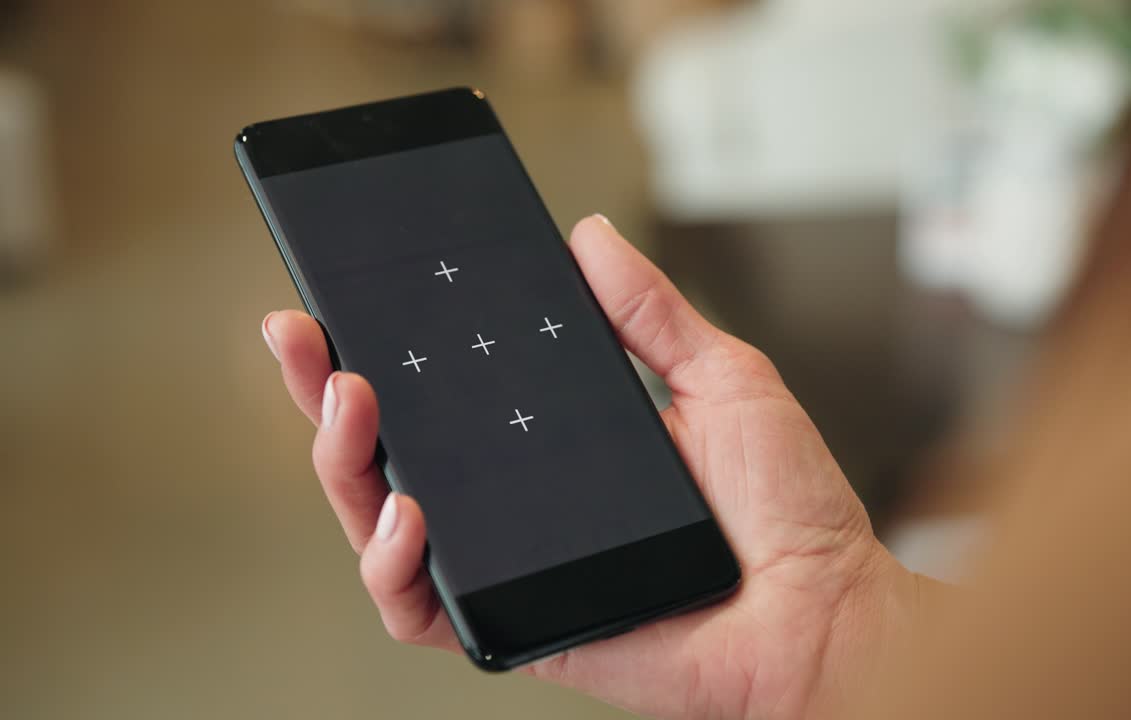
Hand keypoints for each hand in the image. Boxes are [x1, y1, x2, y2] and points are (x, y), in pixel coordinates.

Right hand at [260, 216, 918, 719]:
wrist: (825, 612)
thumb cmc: (787, 510)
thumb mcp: (720, 378)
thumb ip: (649, 312)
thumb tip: (588, 237)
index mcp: (551, 442)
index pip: (444, 393)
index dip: (382, 348)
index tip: (344, 296)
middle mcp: (516, 502)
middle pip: (389, 452)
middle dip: (326, 395)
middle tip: (304, 338)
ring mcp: (510, 564)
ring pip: (378, 524)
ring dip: (342, 466)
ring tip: (352, 406)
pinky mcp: (515, 626)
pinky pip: (418, 609)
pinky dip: (390, 565)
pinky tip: (407, 512)